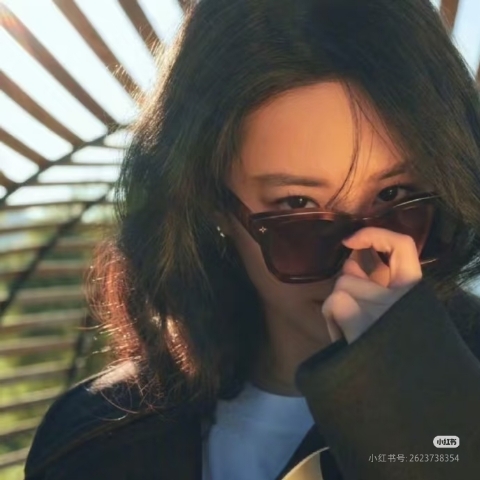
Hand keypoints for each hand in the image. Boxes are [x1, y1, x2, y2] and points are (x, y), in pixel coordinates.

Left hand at [322, 227, 422, 343]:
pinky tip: (346, 338)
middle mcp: (402, 296)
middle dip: (343, 293)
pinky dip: (332, 321)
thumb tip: (349, 264)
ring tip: (352, 333)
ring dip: (337, 310)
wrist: (400, 394)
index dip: (374, 235)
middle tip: (355, 318)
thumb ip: (373, 283)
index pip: (403, 245)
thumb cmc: (387, 347)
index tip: (350, 241)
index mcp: (413, 289)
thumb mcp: (387, 309)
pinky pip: (334, 304)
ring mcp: (384, 310)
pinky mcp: (365, 324)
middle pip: (349, 276)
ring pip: (338, 289)